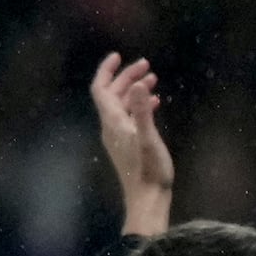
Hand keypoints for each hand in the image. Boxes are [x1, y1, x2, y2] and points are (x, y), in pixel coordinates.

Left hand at [90, 51, 173, 236]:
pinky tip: (154, 102)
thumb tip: (137, 85)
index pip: (101, 90)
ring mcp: (119, 138)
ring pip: (122, 106)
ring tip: (153, 78)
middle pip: (112, 95)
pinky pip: (131, 118)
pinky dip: (140, 105)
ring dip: (134, 90)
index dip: (106, 71)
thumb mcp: (148, 138)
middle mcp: (112, 129)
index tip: (117, 55)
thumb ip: (142, 111)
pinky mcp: (129, 145)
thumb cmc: (150, 171)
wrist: (148, 200)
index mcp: (113, 124)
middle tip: (146, 64)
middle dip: (126, 77)